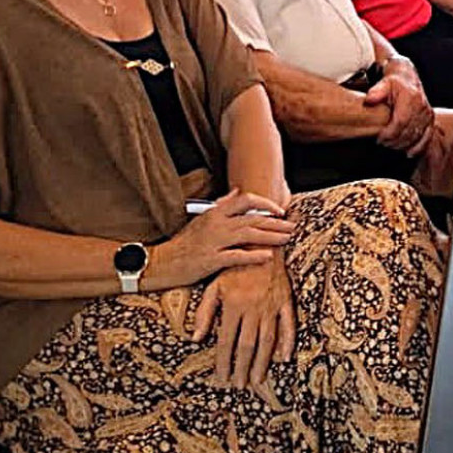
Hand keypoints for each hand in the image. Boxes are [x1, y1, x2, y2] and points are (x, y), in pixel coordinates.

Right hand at [155, 189, 292, 287]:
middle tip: (293, 227)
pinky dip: (253, 255)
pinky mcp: (210, 260)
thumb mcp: (201, 219)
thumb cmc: (184, 242)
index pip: (245, 200)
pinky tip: (268, 256)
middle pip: (252, 218)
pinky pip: (236, 256)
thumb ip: (221, 206)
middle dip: (276, 223)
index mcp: (215, 213)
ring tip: (287, 239)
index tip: (280, 211)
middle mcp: (216, 224)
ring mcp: (213, 241)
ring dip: (271, 236)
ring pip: (248, 234)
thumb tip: (237, 191)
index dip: (265, 204)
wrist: (160, 262)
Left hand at [192, 254, 294, 389]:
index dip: (223, 363)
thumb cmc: (234, 264)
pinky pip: (288, 324)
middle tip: (240, 386)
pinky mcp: (285, 301)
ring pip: (267, 340)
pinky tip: (284, 358)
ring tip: (258, 380)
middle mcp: (253, 309)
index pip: (226, 342)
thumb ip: (204, 313)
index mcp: (233, 306)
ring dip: (263, 362)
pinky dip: (287, 341)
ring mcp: (271, 306)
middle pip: (248, 346)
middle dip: (243, 368)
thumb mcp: (213, 285)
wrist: (261, 242)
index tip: (220, 379)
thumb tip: (195, 338)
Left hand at [364, 58, 435, 154]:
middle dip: (394, 141)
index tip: (379, 138)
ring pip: (416, 137)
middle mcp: (422, 107)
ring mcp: (428, 114)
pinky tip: (409, 153)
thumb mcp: (383, 83)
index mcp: (411, 97)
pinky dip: (418, 147)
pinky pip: (426, 138)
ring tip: (391, 146)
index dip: (390, 133)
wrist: (407, 78)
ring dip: (403, 145)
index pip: (401, 122)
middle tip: (383, 143)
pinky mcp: (430, 120)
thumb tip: (369, 99)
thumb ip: (376, 92)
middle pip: (409, 132)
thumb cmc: (393, 82)